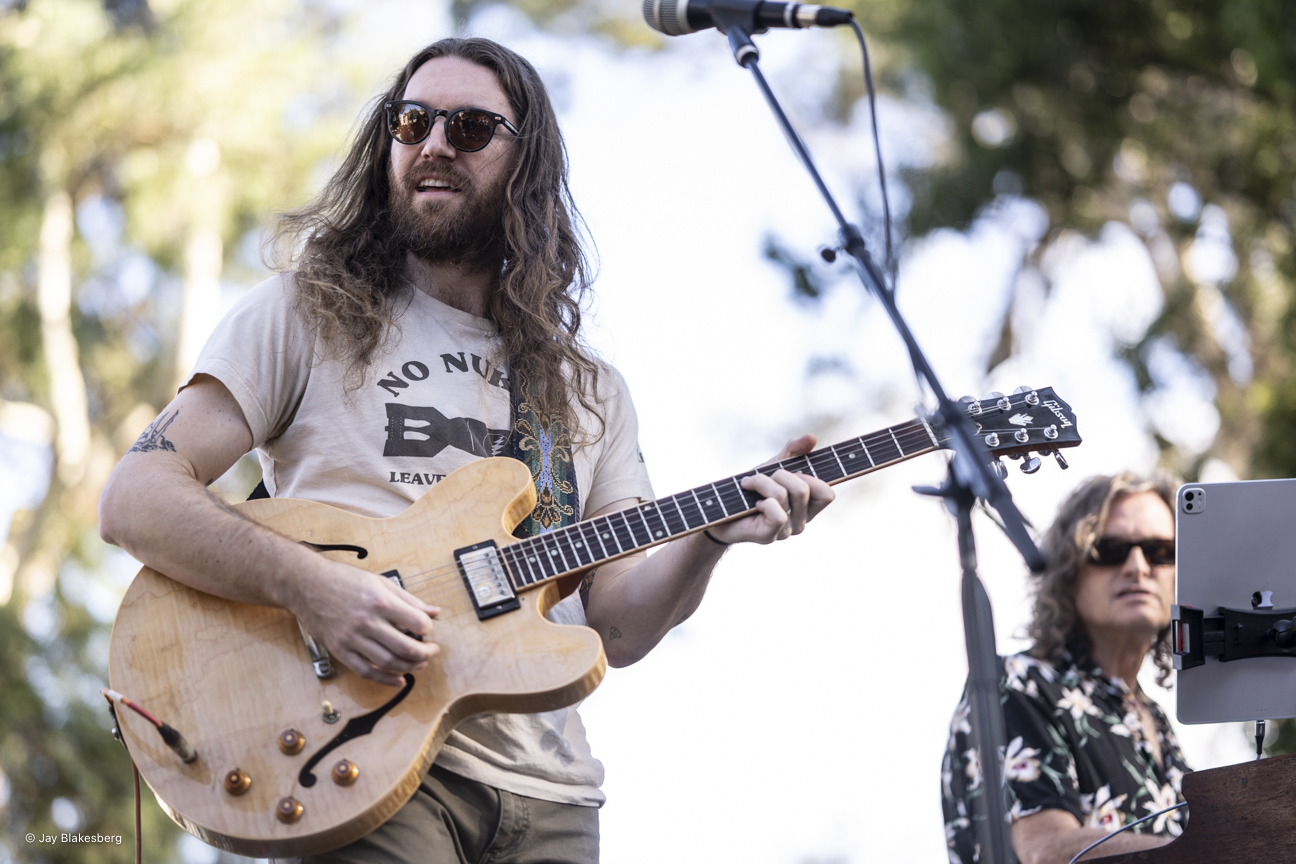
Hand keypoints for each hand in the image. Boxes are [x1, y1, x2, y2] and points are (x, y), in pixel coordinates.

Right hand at [292, 559, 440, 686]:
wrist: (307, 584)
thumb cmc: (343, 580)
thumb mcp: (380, 582)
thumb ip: (409, 599)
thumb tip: (434, 612)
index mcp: (380, 602)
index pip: (416, 623)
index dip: (428, 629)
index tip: (428, 629)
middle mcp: (367, 622)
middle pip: (405, 648)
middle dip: (425, 653)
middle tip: (431, 651)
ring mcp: (352, 638)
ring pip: (388, 663)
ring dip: (409, 667)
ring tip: (419, 663)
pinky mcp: (340, 650)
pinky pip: (365, 671)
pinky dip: (385, 679)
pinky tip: (398, 680)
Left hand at [707, 434, 834, 545]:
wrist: (719, 508)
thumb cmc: (749, 489)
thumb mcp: (773, 465)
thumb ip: (793, 451)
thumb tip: (812, 437)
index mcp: (807, 506)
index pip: (827, 494)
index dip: (813, 477)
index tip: (793, 470)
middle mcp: (801, 521)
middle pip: (805, 489)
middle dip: (781, 474)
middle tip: (764, 476)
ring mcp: (786, 531)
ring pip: (785, 496)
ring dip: (763, 483)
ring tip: (749, 484)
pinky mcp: (770, 536)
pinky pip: (777, 514)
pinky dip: (762, 501)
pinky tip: (753, 504)